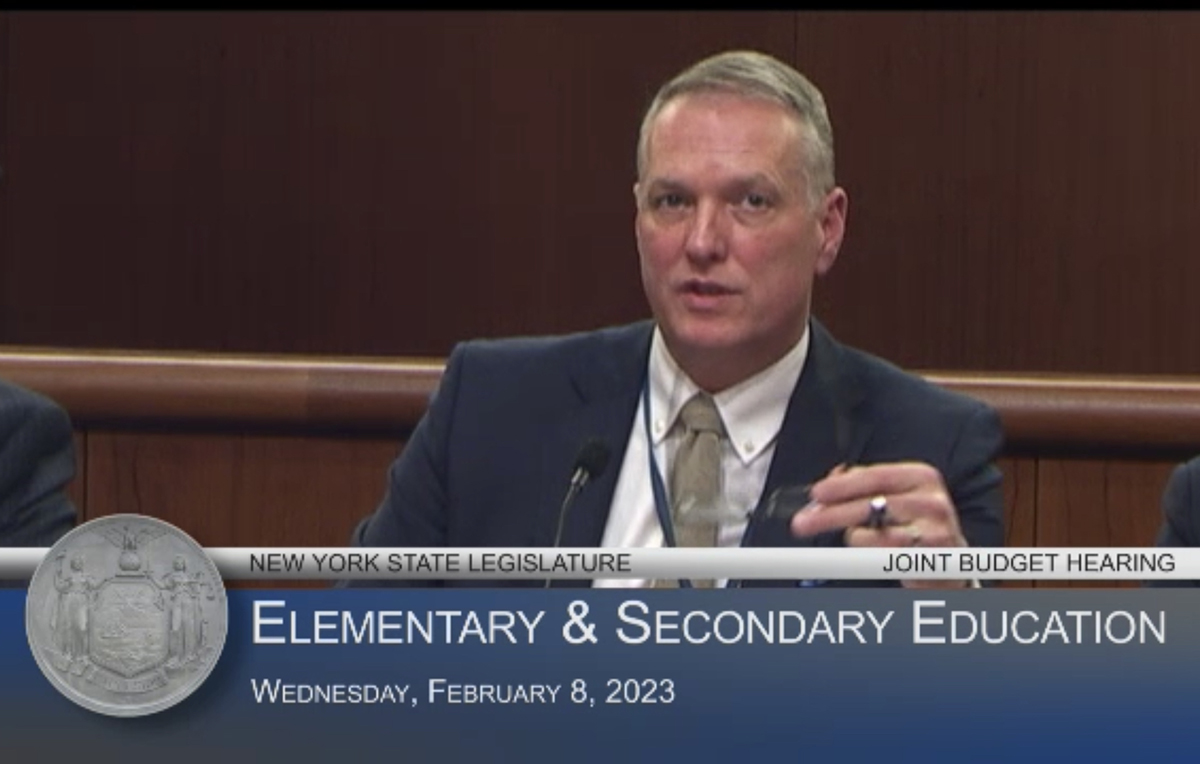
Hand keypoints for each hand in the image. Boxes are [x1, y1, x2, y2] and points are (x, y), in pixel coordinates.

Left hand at [789, 462, 968, 588]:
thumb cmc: (916, 523)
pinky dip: (870, 556)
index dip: (841, 485)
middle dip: (830, 514)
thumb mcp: (896, 494)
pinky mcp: (932, 560)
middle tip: (803, 523)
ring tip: (852, 538)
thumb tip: (830, 480)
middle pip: (870, 505)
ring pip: (876, 533)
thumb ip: (863, 483)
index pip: (874, 476)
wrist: (951, 560)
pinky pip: (887, 558)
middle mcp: (932, 501)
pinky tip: (866, 556)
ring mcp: (935, 531)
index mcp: (921, 476)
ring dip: (853, 537)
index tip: (816, 494)